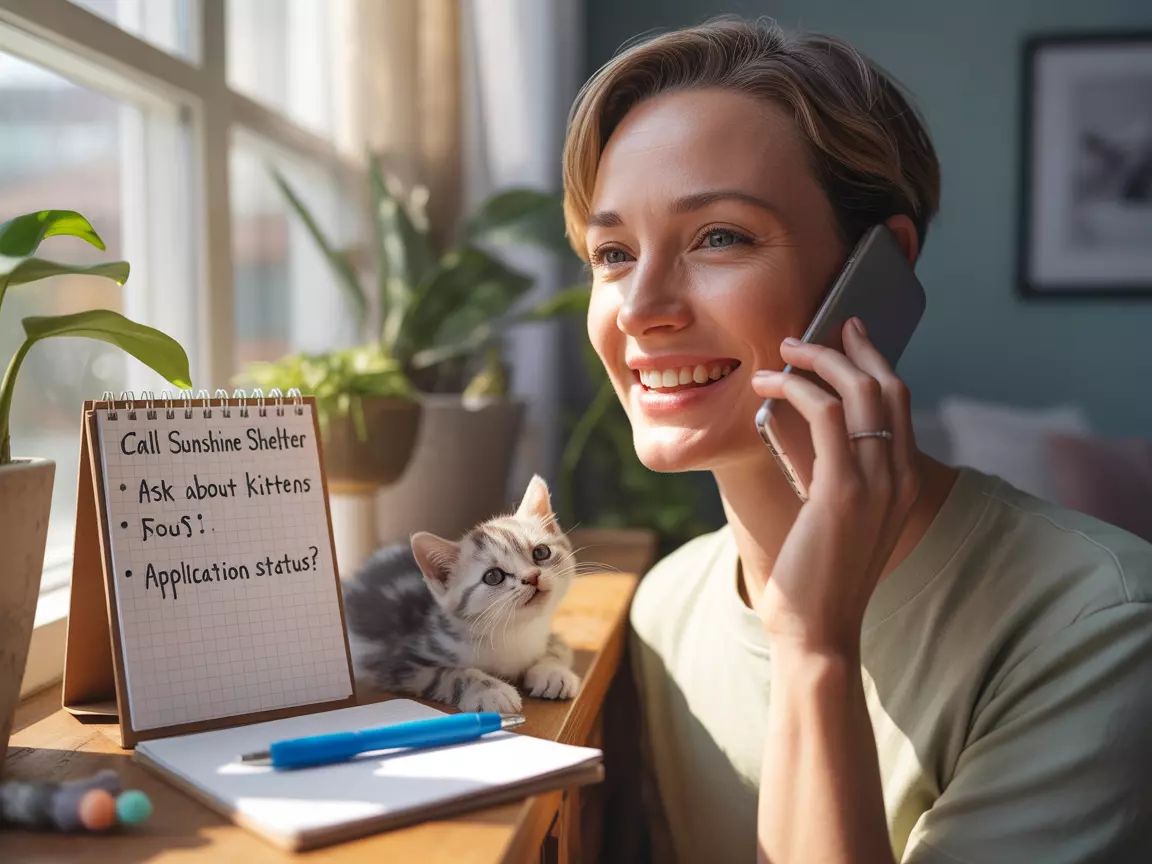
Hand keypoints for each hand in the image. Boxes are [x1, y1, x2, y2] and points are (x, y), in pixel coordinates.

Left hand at [750, 318, 919, 655]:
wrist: (819, 633)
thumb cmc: (816, 579)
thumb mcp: (832, 517)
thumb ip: (829, 473)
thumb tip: (799, 426)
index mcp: (904, 484)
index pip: (899, 404)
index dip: (874, 362)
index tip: (849, 336)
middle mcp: (901, 478)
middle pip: (887, 386)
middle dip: (852, 347)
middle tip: (817, 327)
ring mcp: (878, 483)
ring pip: (859, 391)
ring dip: (818, 359)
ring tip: (782, 349)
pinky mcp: (843, 490)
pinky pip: (824, 413)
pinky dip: (796, 386)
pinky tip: (767, 382)